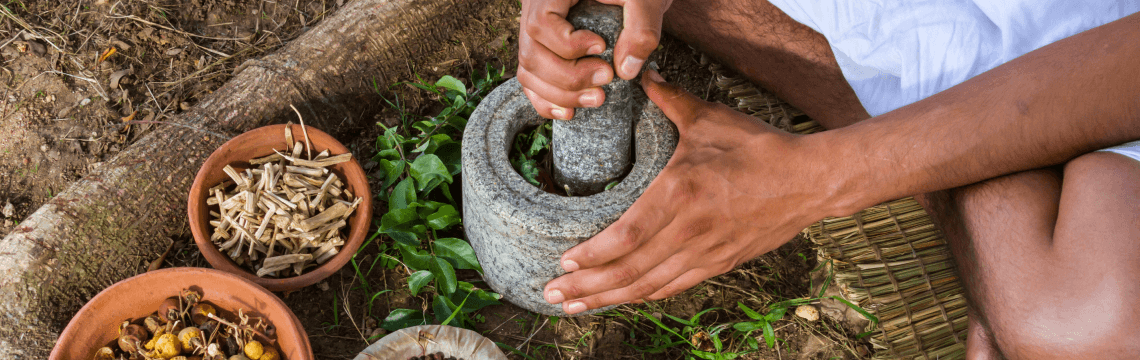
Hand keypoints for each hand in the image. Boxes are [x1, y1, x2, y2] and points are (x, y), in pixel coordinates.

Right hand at [518, 0, 671, 119]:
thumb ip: (641, 27)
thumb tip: (625, 69)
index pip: (540, 23)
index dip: (567, 45)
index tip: (601, 47)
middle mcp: (535, 8)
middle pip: (530, 53)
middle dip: (568, 78)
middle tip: (606, 79)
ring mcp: (533, 31)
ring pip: (528, 71)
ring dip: (560, 95)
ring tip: (597, 98)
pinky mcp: (541, 49)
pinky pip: (530, 79)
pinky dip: (547, 100)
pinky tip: (571, 111)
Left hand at [542, 70, 840, 313]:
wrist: (813, 181)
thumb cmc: (761, 148)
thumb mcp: (711, 120)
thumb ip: (671, 101)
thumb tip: (644, 79)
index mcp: (682, 194)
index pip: (627, 236)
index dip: (592, 256)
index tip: (564, 261)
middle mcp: (691, 231)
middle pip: (630, 270)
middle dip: (586, 287)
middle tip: (551, 294)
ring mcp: (707, 253)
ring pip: (648, 286)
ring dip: (608, 299)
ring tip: (574, 305)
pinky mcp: (720, 264)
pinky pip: (673, 287)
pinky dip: (643, 296)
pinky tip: (621, 299)